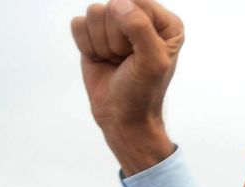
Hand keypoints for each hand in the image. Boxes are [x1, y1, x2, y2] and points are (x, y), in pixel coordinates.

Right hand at [70, 0, 182, 172]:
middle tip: (125, 61)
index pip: (136, 3)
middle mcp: (142, 19)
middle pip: (112, 7)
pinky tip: (101, 60)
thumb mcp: (152, 63)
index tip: (138, 55)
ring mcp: (117, 26)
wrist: (122, 118)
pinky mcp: (94, 34)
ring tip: (115, 61)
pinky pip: (78, 25)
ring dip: (101, 44)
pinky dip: (86, 46)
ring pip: (94, 13)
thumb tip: (117, 4)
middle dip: (115, 39)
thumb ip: (140, 29)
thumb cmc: (141, 93)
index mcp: (165, 24)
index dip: (131, 29)